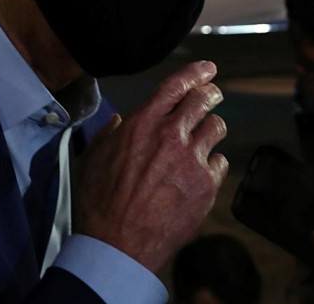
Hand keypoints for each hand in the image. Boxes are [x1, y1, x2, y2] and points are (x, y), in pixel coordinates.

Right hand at [73, 60, 228, 271]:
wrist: (118, 245)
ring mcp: (192, 159)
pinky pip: (220, 162)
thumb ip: (108, 134)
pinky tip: (203, 171)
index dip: (196, 73)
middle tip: (213, 95)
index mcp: (143, 123)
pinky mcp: (207, 185)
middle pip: (203, 100)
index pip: (176, 85)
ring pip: (217, 127)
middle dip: (211, 93)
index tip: (208, 69)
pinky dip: (213, 164)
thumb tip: (119, 121)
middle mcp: (172, 134)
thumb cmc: (99, 203)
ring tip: (208, 135)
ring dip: (212, 127)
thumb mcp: (93, 159)